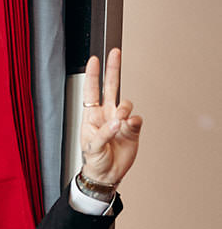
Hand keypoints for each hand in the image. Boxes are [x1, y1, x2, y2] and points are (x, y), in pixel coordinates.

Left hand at [80, 48, 142, 188]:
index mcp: (92, 116)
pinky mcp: (132, 129)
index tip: (94, 59)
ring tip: (121, 120)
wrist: (107, 175)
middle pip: (110, 87)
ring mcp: (120, 121)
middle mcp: (107, 115)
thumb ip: (104, 133)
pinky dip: (134, 121)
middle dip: (113, 69)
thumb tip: (117, 121)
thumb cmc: (94, 161)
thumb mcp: (92, 148)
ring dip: (125, 108)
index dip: (93, 75)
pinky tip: (129, 127)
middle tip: (115, 53)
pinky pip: (137, 118)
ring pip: (126, 103)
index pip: (91, 91)